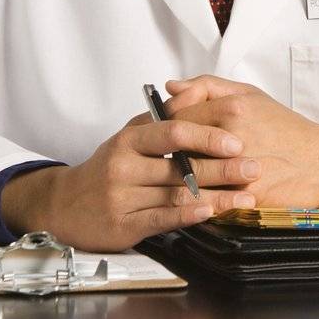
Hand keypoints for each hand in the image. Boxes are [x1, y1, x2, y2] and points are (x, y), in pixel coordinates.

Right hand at [0, 115, 260, 251]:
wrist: (64, 204)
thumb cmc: (109, 166)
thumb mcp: (131, 135)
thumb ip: (164, 118)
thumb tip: (198, 93)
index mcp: (130, 138)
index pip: (173, 132)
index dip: (207, 136)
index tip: (237, 141)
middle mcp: (123, 165)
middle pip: (180, 166)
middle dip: (222, 168)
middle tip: (254, 168)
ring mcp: (121, 196)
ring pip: (176, 195)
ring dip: (216, 196)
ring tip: (246, 196)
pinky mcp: (121, 225)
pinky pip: (160, 219)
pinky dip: (188, 216)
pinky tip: (210, 213)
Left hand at [163, 76, 318, 206]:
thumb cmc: (284, 128)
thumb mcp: (250, 94)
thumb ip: (207, 86)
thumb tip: (171, 88)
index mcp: (233, 108)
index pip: (177, 116)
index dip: (169, 127)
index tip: (172, 134)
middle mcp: (234, 137)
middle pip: (178, 148)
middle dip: (173, 154)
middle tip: (176, 157)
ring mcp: (238, 169)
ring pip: (188, 177)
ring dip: (182, 179)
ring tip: (188, 177)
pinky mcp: (244, 197)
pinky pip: (206, 200)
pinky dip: (199, 199)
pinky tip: (203, 194)